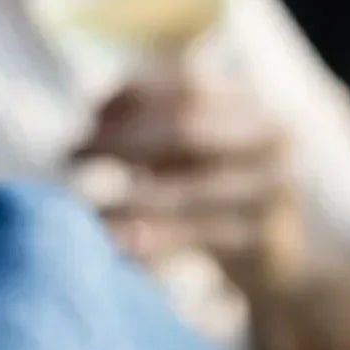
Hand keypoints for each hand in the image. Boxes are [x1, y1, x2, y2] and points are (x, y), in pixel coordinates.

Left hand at [77, 68, 309, 300]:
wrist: (278, 266)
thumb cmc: (217, 198)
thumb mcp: (189, 153)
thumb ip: (152, 123)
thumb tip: (98, 105)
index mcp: (254, 106)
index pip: (189, 83)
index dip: (134, 94)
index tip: (89, 114)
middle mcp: (274, 140)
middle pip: (187, 127)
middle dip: (121, 140)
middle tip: (72, 154)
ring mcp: (275, 191)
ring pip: (186, 189)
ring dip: (125, 196)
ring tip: (82, 206)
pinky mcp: (265, 241)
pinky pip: (193, 237)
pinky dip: (146, 238)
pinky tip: (110, 239)